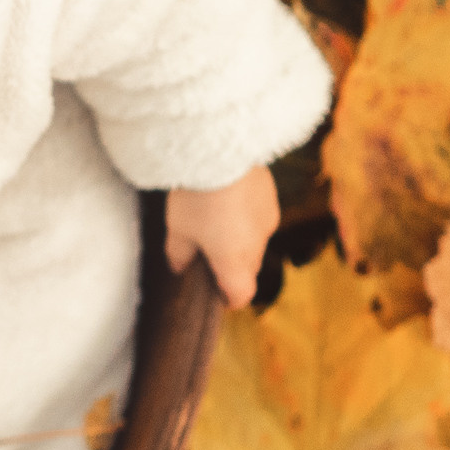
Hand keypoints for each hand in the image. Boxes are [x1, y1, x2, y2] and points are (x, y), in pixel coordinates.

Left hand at [165, 162, 277, 307]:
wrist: (222, 150)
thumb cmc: (195, 196)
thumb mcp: (178, 229)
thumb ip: (179, 254)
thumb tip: (180, 268)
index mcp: (235, 261)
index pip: (241, 295)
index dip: (229, 298)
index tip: (215, 294)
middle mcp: (258, 244)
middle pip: (248, 269)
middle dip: (231, 267)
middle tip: (206, 254)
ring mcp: (268, 219)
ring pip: (256, 241)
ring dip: (239, 239)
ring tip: (214, 221)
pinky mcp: (271, 196)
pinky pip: (259, 216)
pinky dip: (246, 216)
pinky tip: (227, 199)